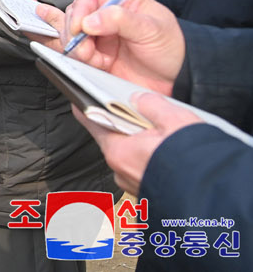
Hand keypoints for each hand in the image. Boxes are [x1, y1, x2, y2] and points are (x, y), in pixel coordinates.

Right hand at [33, 0, 183, 94]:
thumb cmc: (172, 49)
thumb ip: (122, 20)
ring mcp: (97, 35)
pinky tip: (33, 26)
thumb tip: (89, 21)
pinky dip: (50, 39)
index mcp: (122, 0)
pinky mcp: (92, 55)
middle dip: (74, 30)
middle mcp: (105, 15)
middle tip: (84, 48)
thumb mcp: (153, 30)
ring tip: (84, 56)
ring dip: (70, 43)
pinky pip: (66, 46)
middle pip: (75, 12)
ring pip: (68, 31)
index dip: (82, 9)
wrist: (178, 81)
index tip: (81, 26)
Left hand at [71, 93, 201, 194]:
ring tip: (162, 139)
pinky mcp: (149, 196)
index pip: (93, 123)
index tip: (80, 101)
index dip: (88, 109)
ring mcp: (134, 186)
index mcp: (118, 152)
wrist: (216, 198)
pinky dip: (152, 163)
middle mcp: (120, 172)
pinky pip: (144, 172)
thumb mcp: (175, 120)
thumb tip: (140, 98)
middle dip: (125, 129)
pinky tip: (169, 157)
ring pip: (130, 158)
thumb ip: (153, 105)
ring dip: (141, 148)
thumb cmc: (193, 161)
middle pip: (114, 140)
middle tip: (140, 118)